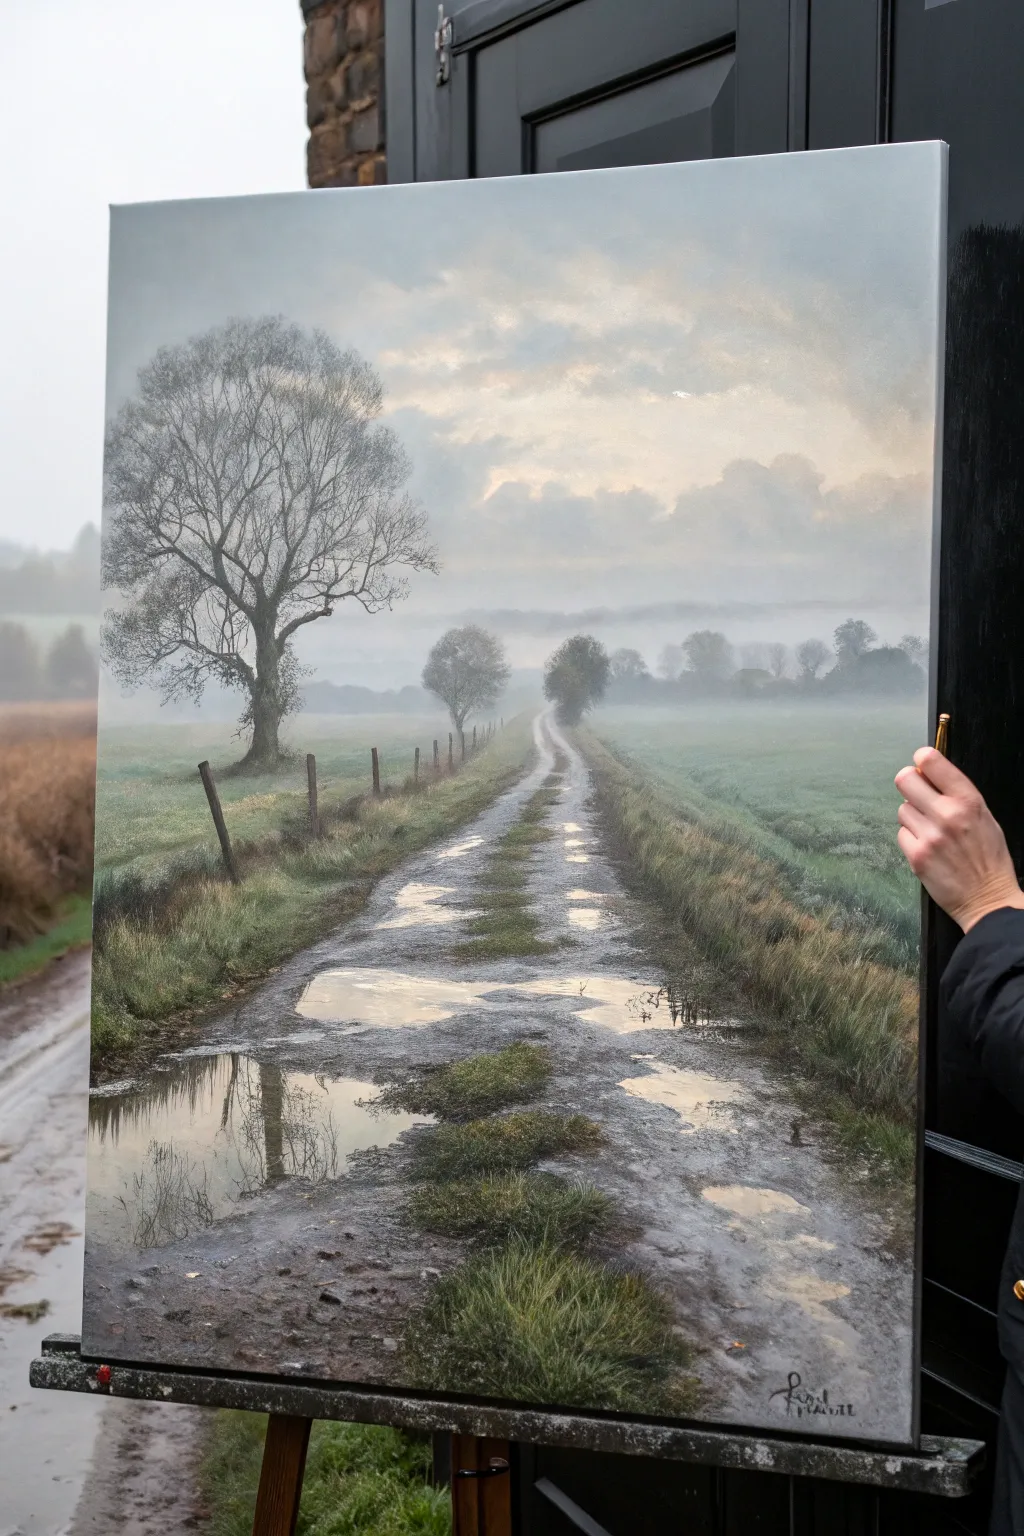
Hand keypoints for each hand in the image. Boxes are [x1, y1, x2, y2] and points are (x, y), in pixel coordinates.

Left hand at [894, 748, 1023, 930]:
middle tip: (918, 794)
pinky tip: (927, 847)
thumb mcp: (984, 816)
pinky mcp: (916, 856)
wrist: (988, 898)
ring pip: (902, 809)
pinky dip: (911, 838)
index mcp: (968, 800)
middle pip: (904, 779)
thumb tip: (929, 773)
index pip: (932, 762)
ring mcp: (929, 836)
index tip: (922, 764)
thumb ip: (957, 794)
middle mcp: (947, 814)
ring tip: (931, 830)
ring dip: (912, 816)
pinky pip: (901, 834)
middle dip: (909, 784)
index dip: (922, 760)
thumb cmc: (988, 858)